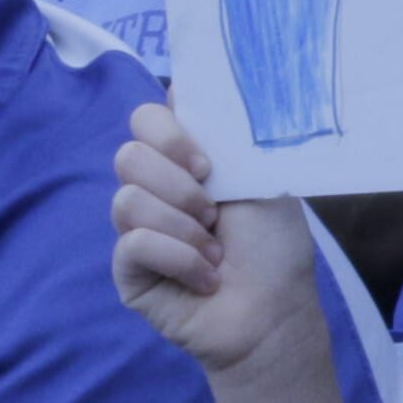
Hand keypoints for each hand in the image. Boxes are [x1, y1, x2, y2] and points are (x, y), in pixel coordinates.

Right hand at [111, 105, 337, 383]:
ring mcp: (138, 230)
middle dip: (178, 185)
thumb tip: (184, 89)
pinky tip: (204, 278)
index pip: (146, 120)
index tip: (206, 163)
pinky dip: (178, 258)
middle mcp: (156, 191)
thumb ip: (226, 135)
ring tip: (215, 252)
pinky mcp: (129, 270)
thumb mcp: (260, 178)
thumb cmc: (274, 250)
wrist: (275, 313)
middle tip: (214, 213)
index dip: (168, 133)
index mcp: (184, 163)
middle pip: (128, 154)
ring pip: (127, 200)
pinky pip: (134, 244)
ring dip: (184, 228)